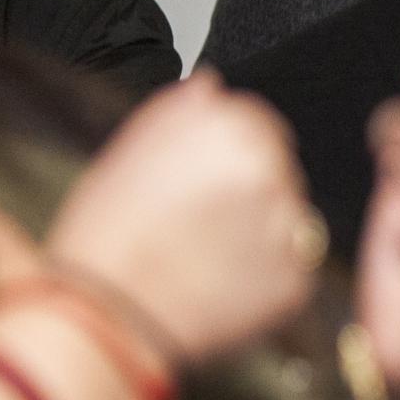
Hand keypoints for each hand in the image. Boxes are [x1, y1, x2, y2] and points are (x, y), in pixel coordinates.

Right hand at [46, 72, 316, 365]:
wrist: (102, 312)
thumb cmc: (106, 233)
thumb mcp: (129, 149)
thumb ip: (183, 111)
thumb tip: (212, 88)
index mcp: (228, 128)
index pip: (259, 124)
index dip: (229, 155)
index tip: (207, 179)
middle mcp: (268, 170)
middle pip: (277, 171)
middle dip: (248, 193)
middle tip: (197, 223)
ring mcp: (288, 226)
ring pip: (288, 220)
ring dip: (259, 234)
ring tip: (202, 256)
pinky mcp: (296, 278)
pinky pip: (291, 270)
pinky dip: (264, 278)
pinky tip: (217, 284)